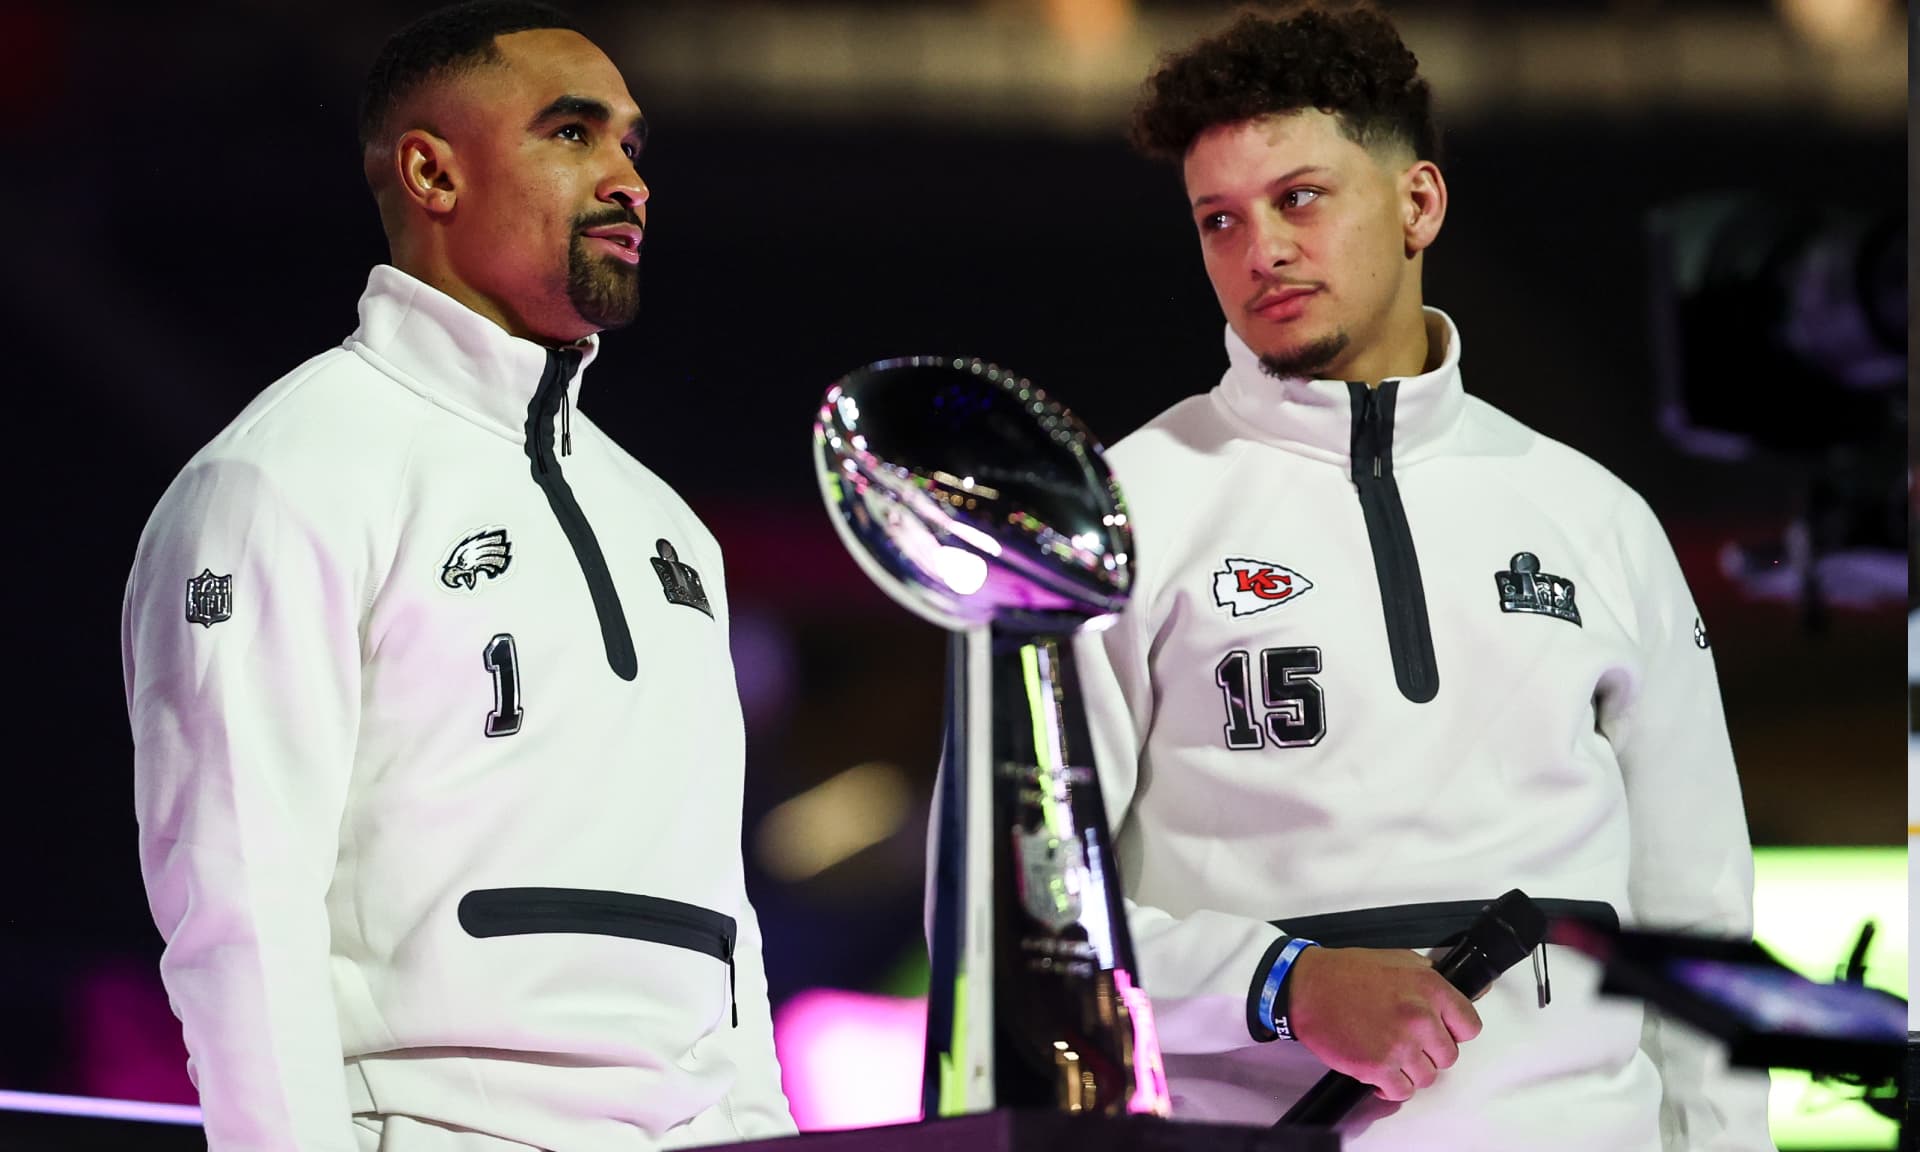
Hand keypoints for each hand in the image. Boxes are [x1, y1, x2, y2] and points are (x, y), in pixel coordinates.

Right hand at [1284, 945, 1481, 1102]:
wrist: (1307, 987)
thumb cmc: (1347, 972)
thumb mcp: (1399, 959)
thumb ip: (1432, 978)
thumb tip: (1469, 993)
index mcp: (1430, 988)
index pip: (1470, 1026)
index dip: (1454, 1031)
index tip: (1439, 1032)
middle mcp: (1420, 1017)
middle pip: (1448, 1056)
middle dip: (1429, 1052)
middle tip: (1407, 1043)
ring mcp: (1400, 1045)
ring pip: (1427, 1078)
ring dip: (1409, 1071)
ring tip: (1389, 1056)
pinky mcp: (1378, 1067)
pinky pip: (1401, 1092)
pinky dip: (1390, 1087)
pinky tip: (1379, 1072)